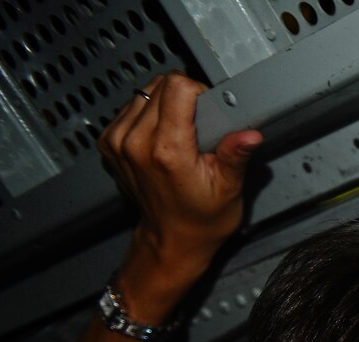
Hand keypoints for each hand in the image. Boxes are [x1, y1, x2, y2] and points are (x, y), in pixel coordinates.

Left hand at [99, 72, 260, 316]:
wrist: (171, 239)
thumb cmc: (201, 219)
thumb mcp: (228, 190)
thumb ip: (234, 156)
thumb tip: (249, 135)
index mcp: (168, 151)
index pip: (177, 87)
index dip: (199, 93)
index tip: (208, 113)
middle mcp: (136, 142)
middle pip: (161, 85)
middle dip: (183, 99)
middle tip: (197, 130)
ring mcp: (118, 141)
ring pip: (144, 93)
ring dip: (164, 106)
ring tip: (179, 136)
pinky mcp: (108, 142)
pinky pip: (130, 108)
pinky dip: (147, 116)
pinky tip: (160, 139)